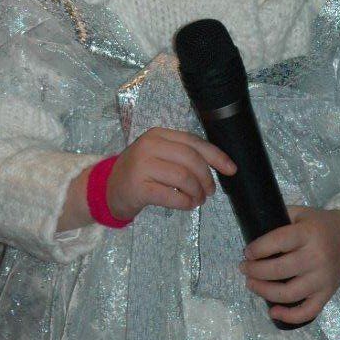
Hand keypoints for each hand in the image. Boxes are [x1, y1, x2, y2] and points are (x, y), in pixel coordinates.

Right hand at [106, 126, 236, 220]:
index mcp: (158, 134)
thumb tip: (219, 165)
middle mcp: (149, 146)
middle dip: (207, 178)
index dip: (216, 156)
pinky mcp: (138, 187)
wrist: (108, 188)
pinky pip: (171, 195)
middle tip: (209, 192)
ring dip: (196, 192)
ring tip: (197, 200)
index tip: (231, 169)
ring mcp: (142, 166)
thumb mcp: (159, 155)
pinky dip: (185, 202)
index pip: (193, 142)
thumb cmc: (140, 172)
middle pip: (191, 159)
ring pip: (184, 178)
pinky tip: (186, 205)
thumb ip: (183, 155)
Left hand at [238, 207, 339, 325]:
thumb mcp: (301, 212)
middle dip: (255, 271)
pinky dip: (289, 316)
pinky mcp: (327, 294)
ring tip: (251, 284)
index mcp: (309, 234)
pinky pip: (308, 312)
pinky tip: (273, 311)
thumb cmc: (320, 224)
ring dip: (264, 291)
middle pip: (279, 270)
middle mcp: (317, 257)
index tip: (247, 253)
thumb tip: (253, 230)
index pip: (278, 242)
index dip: (258, 249)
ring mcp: (323, 278)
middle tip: (244, 268)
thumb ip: (279, 218)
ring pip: (289, 293)